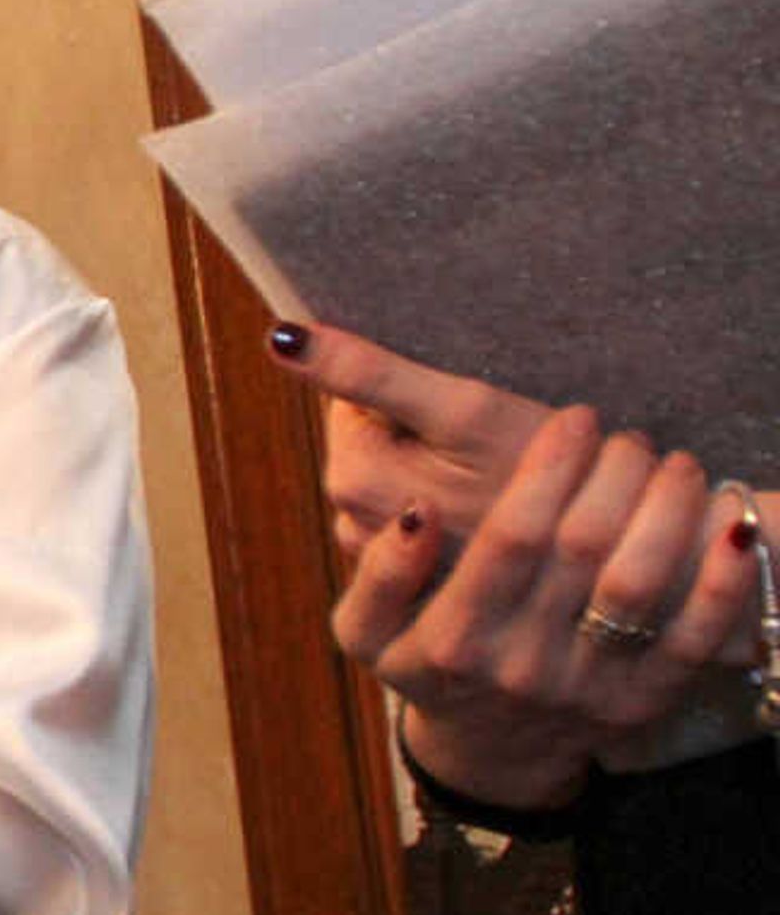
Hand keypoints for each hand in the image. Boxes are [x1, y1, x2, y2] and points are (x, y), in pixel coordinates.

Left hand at [277, 322, 555, 562]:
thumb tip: (280, 337)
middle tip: (495, 439)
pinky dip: (465, 501)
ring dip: (449, 464)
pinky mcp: (436, 576)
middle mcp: (359, 527)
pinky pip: (439, 516)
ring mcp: (399, 558)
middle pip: (381, 440)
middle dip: (428, 428)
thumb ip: (368, 373)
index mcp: (354, 481)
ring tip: (507, 472)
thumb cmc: (558, 478)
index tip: (463, 402)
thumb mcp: (467, 411)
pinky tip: (508, 504)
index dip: (414, 389)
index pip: (354, 401)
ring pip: (410, 475)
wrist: (633, 561)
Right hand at [330, 400, 757, 806]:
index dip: (550, 470)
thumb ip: (378, 571)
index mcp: (451, 641)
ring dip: (667, 510)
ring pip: (639, 583)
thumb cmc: (431, 663)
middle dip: (615, 473)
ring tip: (675, 465)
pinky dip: (721, 580)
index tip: (574, 420)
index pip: (510, 537)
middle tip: (627, 437)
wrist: (491, 752)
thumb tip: (418, 508)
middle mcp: (520, 666)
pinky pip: (694, 638)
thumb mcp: (368, 630)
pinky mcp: (641, 700)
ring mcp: (584, 687)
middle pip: (581, 548)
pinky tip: (732, 527)